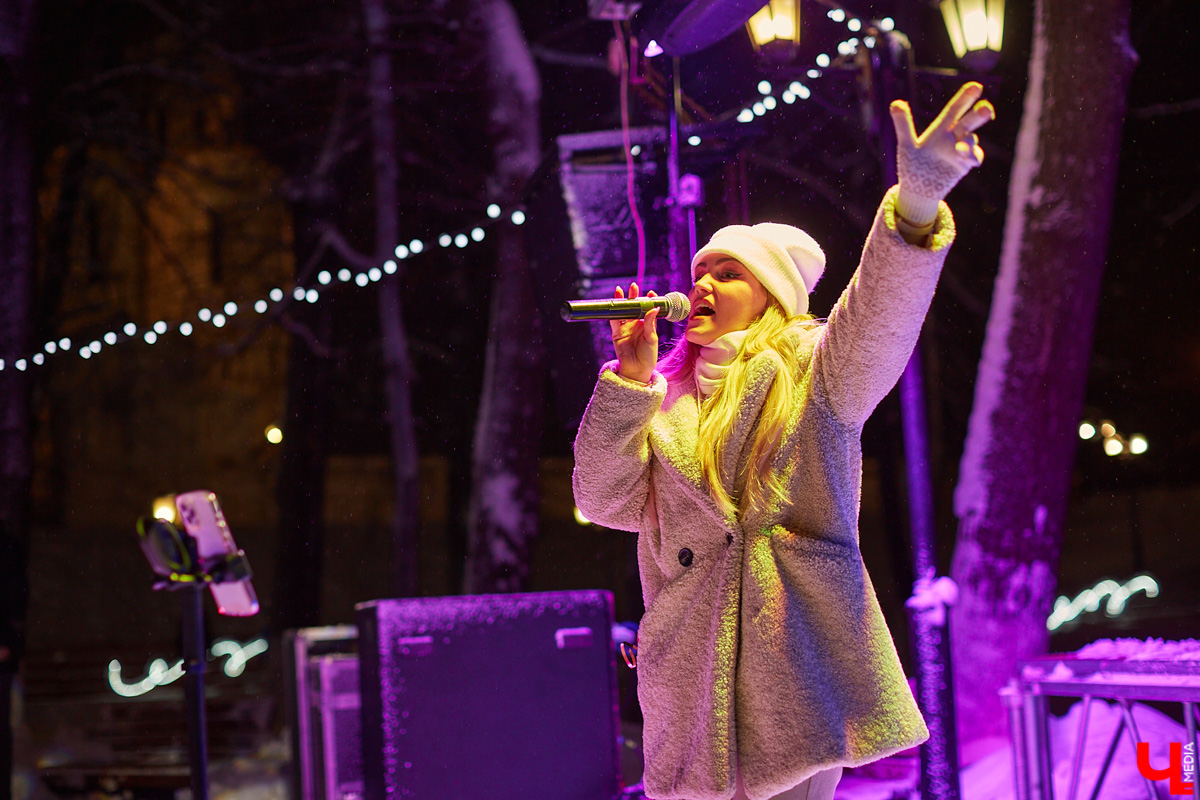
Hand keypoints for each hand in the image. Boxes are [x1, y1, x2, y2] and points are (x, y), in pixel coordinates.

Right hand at [610, 282, 658, 383]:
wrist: (637, 370)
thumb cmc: (648, 356)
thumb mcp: (651, 338)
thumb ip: (650, 323)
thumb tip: (654, 308)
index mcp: (647, 325)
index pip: (648, 309)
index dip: (649, 301)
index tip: (651, 293)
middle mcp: (636, 324)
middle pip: (634, 307)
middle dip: (634, 297)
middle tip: (634, 286)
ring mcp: (626, 328)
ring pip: (623, 312)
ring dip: (622, 301)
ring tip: (621, 290)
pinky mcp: (617, 333)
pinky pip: (614, 320)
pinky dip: (613, 312)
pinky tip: (614, 304)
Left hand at [890, 82, 994, 213]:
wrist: (918, 190)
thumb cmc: (912, 165)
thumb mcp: (907, 145)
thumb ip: (903, 125)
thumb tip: (895, 103)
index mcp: (941, 128)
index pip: (955, 109)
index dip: (965, 97)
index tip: (977, 86)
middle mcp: (954, 137)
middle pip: (969, 121)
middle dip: (979, 114)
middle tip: (987, 107)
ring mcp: (961, 150)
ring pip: (971, 140)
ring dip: (969, 142)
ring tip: (959, 150)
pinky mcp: (964, 164)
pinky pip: (974, 157)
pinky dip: (973, 157)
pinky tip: (969, 161)